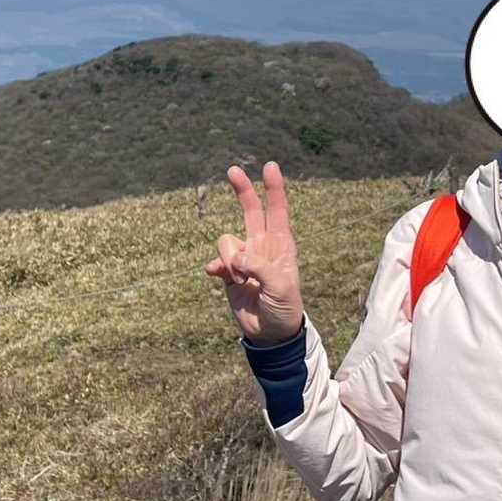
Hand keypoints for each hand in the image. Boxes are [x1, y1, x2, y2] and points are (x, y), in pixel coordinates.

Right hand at [205, 161, 304, 345]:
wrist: (271, 334)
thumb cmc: (285, 308)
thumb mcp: (281, 288)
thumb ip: (260, 269)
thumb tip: (236, 258)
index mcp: (281, 245)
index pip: (278, 210)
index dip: (274, 188)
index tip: (270, 166)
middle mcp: (262, 246)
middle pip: (250, 210)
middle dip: (242, 189)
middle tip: (232, 170)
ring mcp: (245, 258)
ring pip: (227, 240)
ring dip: (230, 259)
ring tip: (243, 281)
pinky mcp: (229, 273)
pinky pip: (217, 260)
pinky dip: (216, 266)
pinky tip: (219, 276)